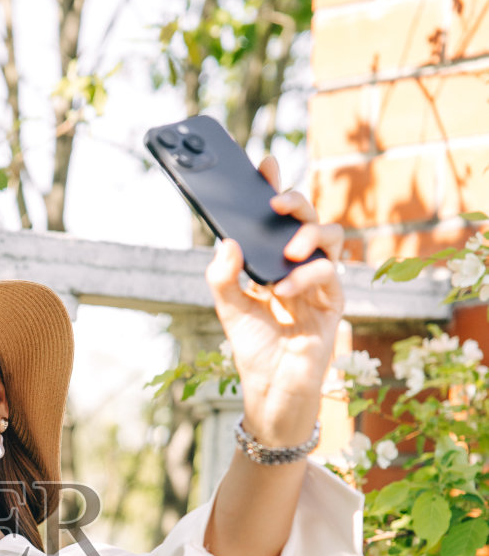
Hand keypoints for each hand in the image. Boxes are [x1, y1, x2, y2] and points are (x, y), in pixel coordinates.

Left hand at [205, 155, 345, 448]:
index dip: (274, 188)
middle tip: (275, 203)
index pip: (277, 217)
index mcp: (275, 260)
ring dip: (309, 235)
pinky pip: (330, 276)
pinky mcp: (333, 304)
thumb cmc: (254, 347)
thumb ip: (222, 277)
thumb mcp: (229, 309)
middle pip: (309, 218)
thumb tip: (226, 240)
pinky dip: (307, 276)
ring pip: (331, 237)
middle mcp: (301, 265)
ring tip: (286, 250)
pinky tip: (286, 288)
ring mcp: (320, 283)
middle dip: (296, 202)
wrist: (271, 390)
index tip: (263, 164)